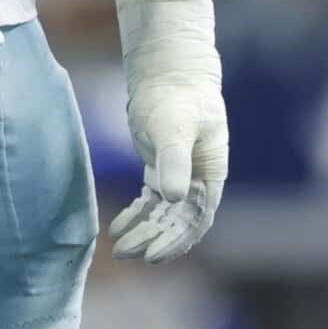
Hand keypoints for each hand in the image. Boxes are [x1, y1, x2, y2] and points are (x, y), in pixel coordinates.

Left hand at [108, 0, 227, 262]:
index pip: (196, 220)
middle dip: (154, 241)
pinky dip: (135, 216)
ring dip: (143, 233)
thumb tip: (173, 198)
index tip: (152, 255)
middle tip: (127, 253)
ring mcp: (180, 177)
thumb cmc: (177, 97)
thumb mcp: (174, 127)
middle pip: (178, 224)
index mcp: (211, 175)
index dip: (176, 241)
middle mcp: (198, 181)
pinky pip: (150, 203)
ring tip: (118, 249)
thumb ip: (174, 161)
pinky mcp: (161, 171)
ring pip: (162, 217)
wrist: (168, 72)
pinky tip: (116, 227)